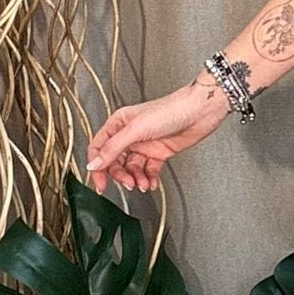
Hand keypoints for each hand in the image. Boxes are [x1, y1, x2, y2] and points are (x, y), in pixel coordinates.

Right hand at [85, 81, 230, 193]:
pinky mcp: (159, 152)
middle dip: (120, 175)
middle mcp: (130, 134)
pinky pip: (148, 170)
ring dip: (136, 178)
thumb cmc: (170, 110)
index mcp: (119, 124)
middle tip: (128, 183)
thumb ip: (113, 148)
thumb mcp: (135, 130)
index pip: (99, 148)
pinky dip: (149, 178)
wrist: (199, 112)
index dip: (97, 167)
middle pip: (115, 162)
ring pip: (132, 168)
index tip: (100, 183)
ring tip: (142, 183)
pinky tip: (151, 182)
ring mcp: (145, 144)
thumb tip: (94, 164)